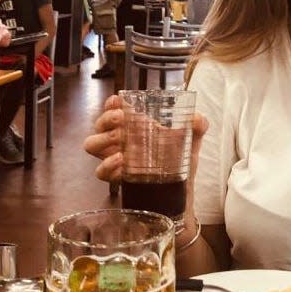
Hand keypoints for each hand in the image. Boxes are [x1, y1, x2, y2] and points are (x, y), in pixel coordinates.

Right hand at [84, 95, 208, 182]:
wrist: (181, 191)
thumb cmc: (181, 161)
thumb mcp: (192, 140)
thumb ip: (198, 126)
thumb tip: (196, 118)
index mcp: (135, 126)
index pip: (115, 109)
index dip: (111, 104)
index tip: (117, 100)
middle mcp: (120, 140)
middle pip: (99, 124)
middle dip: (106, 118)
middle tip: (121, 118)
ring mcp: (115, 158)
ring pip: (92, 145)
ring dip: (102, 139)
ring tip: (119, 138)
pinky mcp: (117, 178)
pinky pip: (100, 172)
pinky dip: (107, 165)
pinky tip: (121, 161)